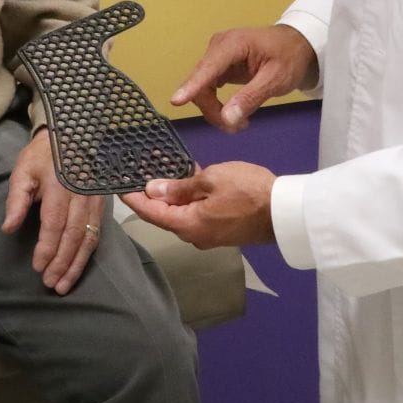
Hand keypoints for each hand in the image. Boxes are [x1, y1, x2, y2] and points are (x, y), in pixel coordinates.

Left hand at [1, 129, 104, 294]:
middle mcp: (81, 197)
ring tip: (64, 285)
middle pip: (74, 237)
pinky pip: (97, 234)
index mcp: (60, 187)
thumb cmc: (42, 156)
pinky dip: (87, 254)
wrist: (71, 137)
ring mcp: (94, 202)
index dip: (47, 248)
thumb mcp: (23, 171)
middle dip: (62, 263)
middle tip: (51, 284)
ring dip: (76, 265)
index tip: (38, 267)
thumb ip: (16, 200)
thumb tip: (8, 228)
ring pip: (88, 239)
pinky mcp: (101, 206)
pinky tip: (78, 268)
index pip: (55, 224)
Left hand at [122, 162, 276, 249]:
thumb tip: (153, 190)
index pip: (150, 213)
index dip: (132, 198)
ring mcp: (208, 234)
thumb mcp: (211, 180)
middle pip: (163, 214)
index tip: (117, 186)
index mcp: (187, 225)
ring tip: (161, 167)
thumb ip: (179, 186)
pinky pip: (197, 213)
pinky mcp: (220, 229)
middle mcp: (194, 235)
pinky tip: (186, 177)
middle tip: (138, 170)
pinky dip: (189, 197)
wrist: (285, 212)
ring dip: (171, 193)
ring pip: (181, 213)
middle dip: (150, 193)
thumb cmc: (248, 191)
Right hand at [171, 25, 317, 132]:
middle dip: (213, 110)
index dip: (192, 86)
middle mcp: (218, 48)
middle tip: (235, 128)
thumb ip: (250, 98)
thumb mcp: (275, 79)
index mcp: (233, 44)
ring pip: (202, 90)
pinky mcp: (218, 67)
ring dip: (215, 111)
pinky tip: (233, 114)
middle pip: (201, 83)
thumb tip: (226, 119)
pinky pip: (208, 89)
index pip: (207, 68)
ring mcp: (216, 57)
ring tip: (239, 124)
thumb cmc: (289, 57)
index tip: (176, 101)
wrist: (297, 44)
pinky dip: (218, 105)